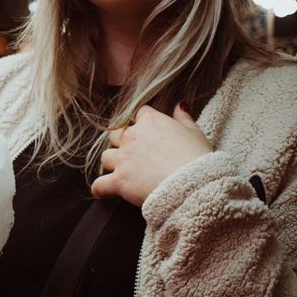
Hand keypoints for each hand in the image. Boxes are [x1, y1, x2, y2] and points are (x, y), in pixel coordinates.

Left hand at [91, 103, 212, 206]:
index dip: (141, 123)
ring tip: (121, 172)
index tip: (147, 133)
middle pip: (115, 134)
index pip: (138, 114)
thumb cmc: (197, 158)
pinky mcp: (119, 181)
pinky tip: (103, 191)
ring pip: (105, 157)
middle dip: (120, 142)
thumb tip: (180, 105)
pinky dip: (100, 189)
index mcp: (151, 122)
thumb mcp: (194, 132)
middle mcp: (132, 137)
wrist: (193, 184)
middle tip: (132, 153)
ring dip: (112, 164)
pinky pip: (99, 184)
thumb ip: (184, 117)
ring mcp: (123, 159)